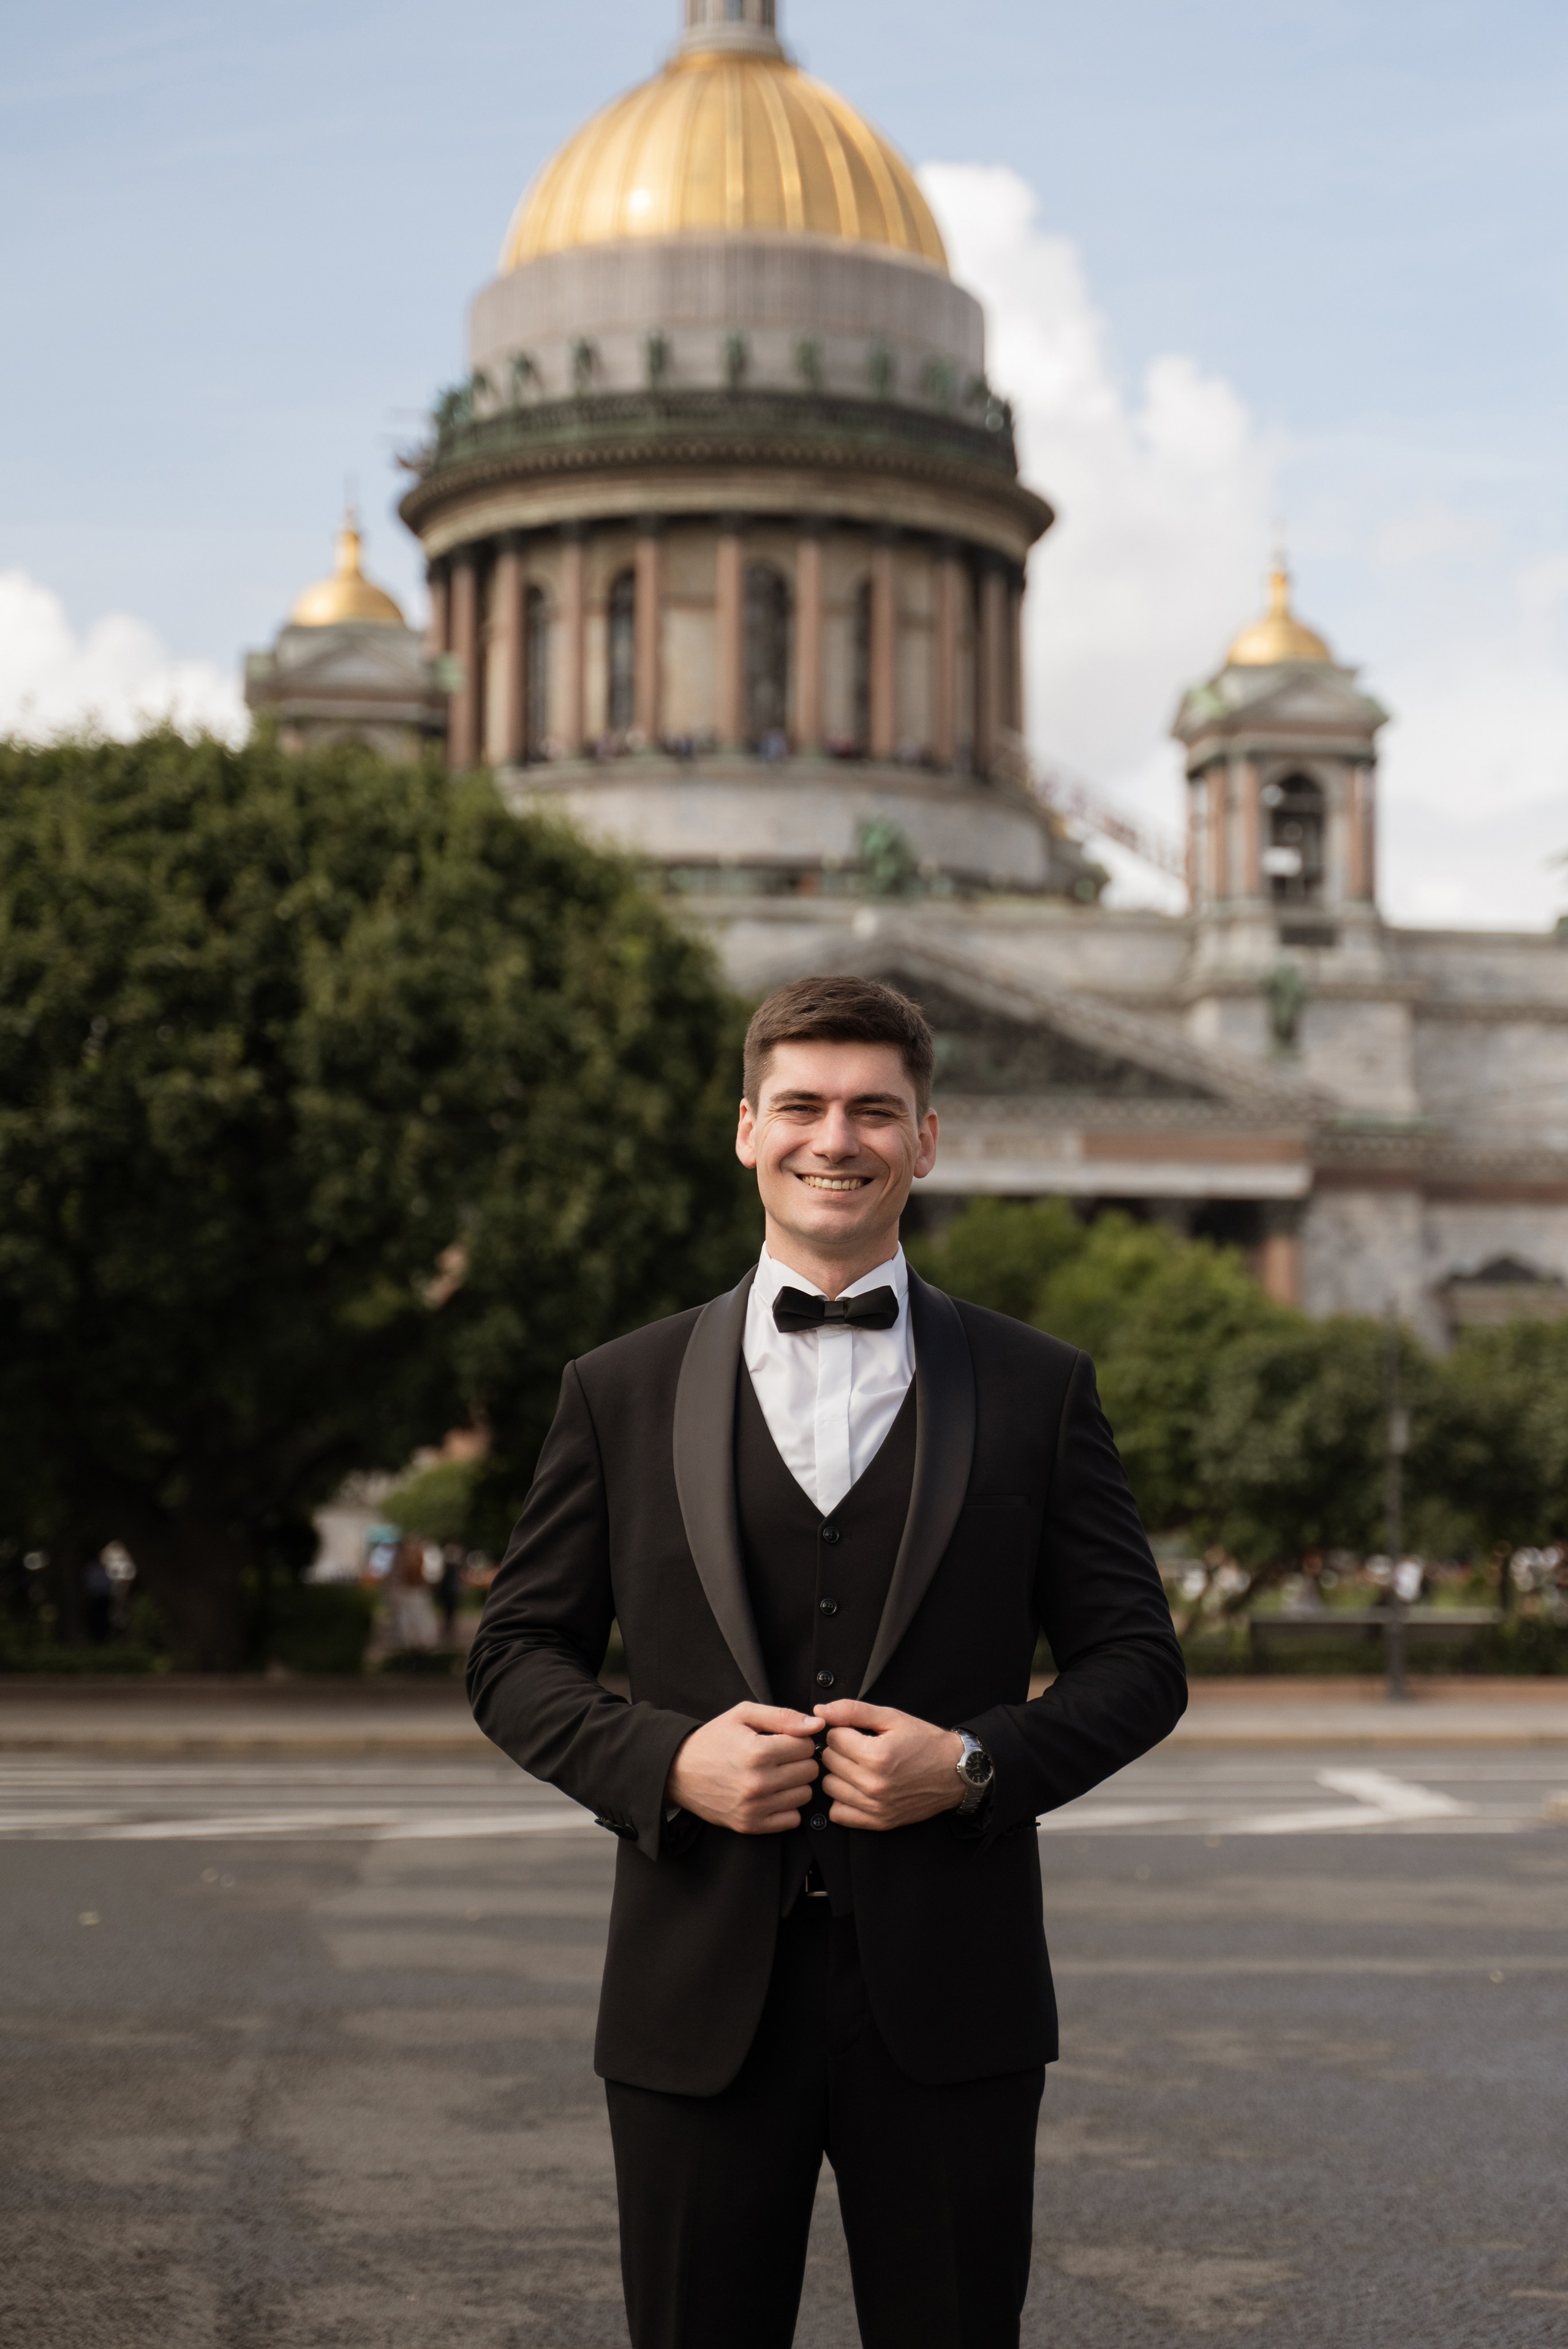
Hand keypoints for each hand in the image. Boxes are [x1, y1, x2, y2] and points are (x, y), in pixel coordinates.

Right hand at [665, 1703, 820, 1834]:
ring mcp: (754, 1807)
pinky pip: (792, 1820)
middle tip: (782, 1757)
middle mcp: (757, 1782)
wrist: (678, 1772)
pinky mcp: (750, 1825)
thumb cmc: (713, 1739)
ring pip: (804, 1795)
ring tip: (776, 1774)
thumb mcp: (743, 1715)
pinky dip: (787, 1806)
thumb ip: (783, 1716)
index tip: (786, 1740)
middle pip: (809, 1772)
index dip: (799, 1740)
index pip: (806, 1747)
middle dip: (799, 1761)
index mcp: (757, 1751)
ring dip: (795, 1784)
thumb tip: (817, 1724)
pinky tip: (772, 1793)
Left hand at [814, 1700, 964, 1830]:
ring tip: (859, 1767)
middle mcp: (874, 1784)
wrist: (956, 1772)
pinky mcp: (879, 1822)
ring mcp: (876, 1806)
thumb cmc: (925, 1742)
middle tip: (860, 1748)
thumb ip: (853, 1711)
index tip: (857, 1732)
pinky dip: (843, 1800)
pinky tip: (857, 1788)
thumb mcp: (892, 1717)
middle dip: (841, 1750)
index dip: (843, 1730)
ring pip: (829, 1787)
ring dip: (839, 1774)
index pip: (832, 1738)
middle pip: (829, 1762)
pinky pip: (838, 1814)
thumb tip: (820, 1710)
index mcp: (876, 1755)